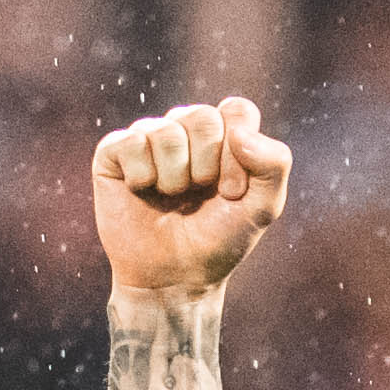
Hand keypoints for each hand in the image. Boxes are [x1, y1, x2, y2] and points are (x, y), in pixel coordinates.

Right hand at [92, 94, 290, 304]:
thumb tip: (239, 133)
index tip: (232, 193)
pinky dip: (142, 176)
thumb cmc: (218, 240)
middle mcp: (185, 129)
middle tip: (199, 197)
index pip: (236, 110)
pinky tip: (143, 193)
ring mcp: (149, 137)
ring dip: (173, 178)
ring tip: (171, 198)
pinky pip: (131, 142)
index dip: (237, 153)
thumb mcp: (262, 208)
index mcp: (223, 134)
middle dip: (205, 167)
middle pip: (201, 117)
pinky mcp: (115, 152)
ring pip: (166, 132)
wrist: (174, 278)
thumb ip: (274, 164)